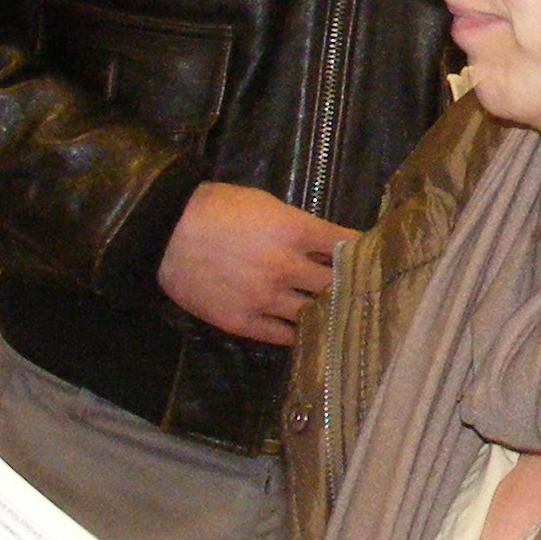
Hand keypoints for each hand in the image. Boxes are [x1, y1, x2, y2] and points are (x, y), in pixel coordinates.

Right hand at [157, 181, 354, 344]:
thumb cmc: (216, 208)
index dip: (363, 253)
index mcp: (293, 231)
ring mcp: (264, 298)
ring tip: (338, 317)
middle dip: (349, 286)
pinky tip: (308, 331)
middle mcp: (285, 267)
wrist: (165, 233)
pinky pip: (283, 336)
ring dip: (325, 313)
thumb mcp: (265, 203)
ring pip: (312, 314)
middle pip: (334, 284)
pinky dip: (299, 333)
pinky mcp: (243, 322)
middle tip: (363, 292)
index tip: (375, 259)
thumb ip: (298, 225)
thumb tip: (326, 245)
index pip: (345, 245)